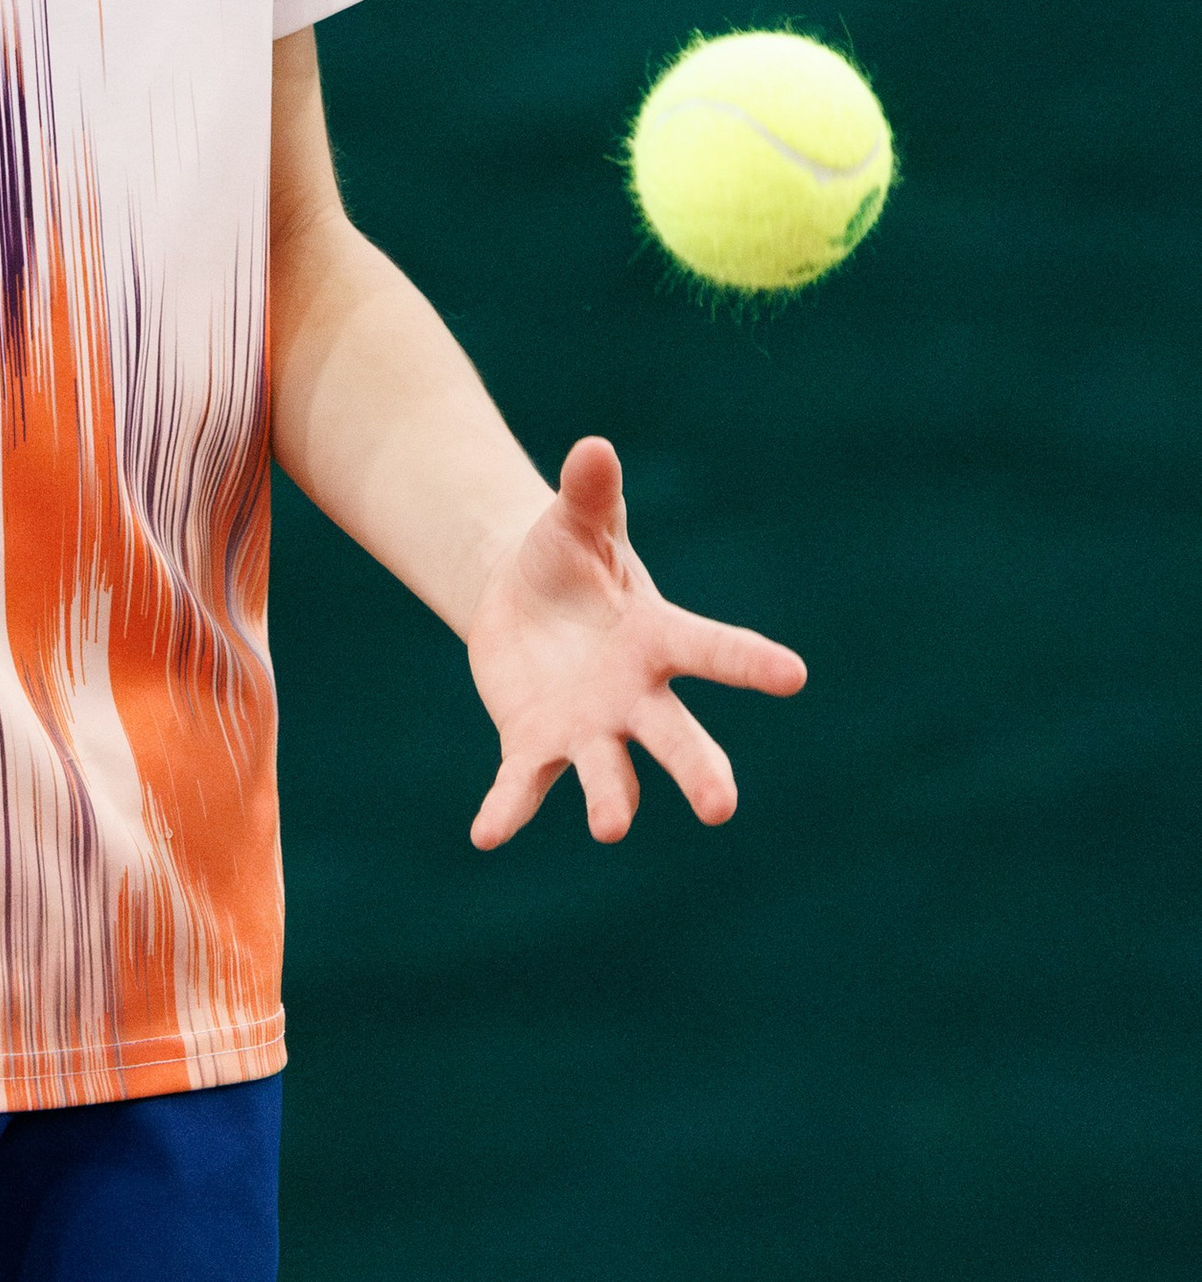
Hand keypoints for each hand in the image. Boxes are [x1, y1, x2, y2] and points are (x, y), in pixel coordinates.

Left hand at [464, 437, 805, 848]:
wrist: (522, 600)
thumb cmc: (567, 558)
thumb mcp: (575, 521)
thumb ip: (587, 492)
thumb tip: (591, 447)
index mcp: (656, 637)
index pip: (712, 649)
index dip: (752, 661)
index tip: (795, 674)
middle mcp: (633, 695)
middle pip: (675, 737)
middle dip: (698, 771)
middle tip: (721, 808)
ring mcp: (587, 727)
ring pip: (608, 772)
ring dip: (610, 799)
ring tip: (610, 828)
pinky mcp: (534, 745)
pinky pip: (522, 784)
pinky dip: (507, 809)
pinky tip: (486, 834)